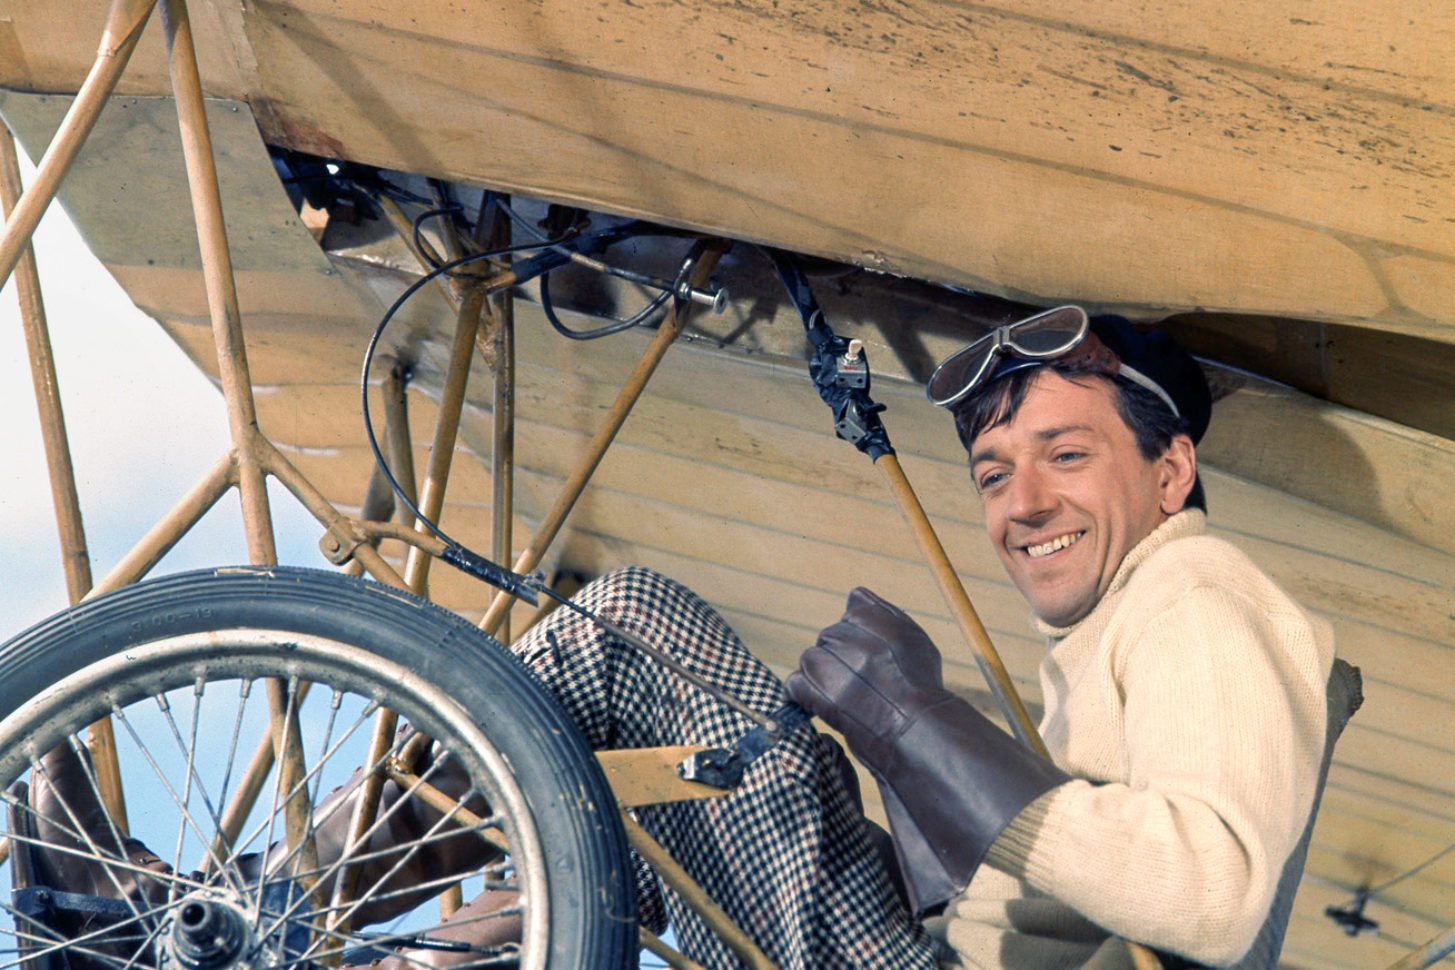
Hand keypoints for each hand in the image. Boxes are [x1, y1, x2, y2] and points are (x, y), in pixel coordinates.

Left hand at [786, 587, 951, 770]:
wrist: (916, 728)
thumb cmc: (920, 687)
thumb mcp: (914, 638)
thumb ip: (884, 613)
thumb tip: (853, 597)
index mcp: (872, 616)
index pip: (853, 610)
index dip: (860, 636)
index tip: (870, 657)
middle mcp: (847, 633)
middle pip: (831, 638)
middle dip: (842, 659)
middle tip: (863, 685)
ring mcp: (826, 659)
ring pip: (812, 660)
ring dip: (824, 679)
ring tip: (849, 700)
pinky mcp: (812, 685)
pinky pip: (795, 684)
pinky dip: (802, 697)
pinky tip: (819, 706)